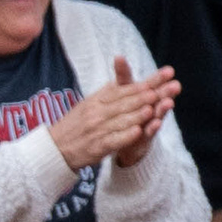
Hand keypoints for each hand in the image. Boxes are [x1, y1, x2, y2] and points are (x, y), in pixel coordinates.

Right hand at [50, 60, 180, 172]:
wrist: (54, 148)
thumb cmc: (75, 125)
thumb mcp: (89, 104)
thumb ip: (109, 94)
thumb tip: (123, 81)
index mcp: (98, 99)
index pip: (127, 88)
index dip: (149, 81)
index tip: (167, 73)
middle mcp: (97, 112)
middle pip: (127, 101)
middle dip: (149, 94)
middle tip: (167, 87)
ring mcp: (97, 129)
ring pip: (121, 119)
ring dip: (139, 113)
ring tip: (155, 107)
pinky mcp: (97, 147)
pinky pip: (113, 140)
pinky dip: (126, 135)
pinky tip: (138, 131)